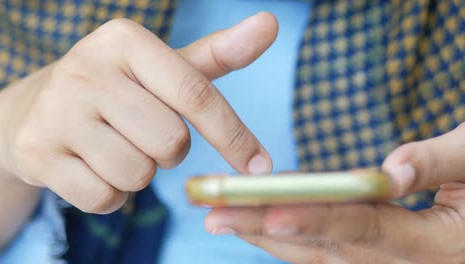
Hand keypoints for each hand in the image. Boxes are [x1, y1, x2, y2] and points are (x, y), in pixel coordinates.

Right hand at [0, 13, 277, 213]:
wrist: (37, 108)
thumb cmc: (119, 88)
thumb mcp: (164, 68)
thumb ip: (219, 53)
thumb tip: (270, 23)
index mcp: (124, 40)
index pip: (196, 94)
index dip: (233, 135)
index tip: (260, 164)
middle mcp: (86, 68)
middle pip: (171, 142)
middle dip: (170, 151)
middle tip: (145, 133)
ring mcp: (56, 111)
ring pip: (138, 174)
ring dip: (140, 172)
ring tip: (115, 147)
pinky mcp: (36, 152)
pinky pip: (105, 198)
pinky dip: (111, 194)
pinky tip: (92, 166)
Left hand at [205, 124, 464, 263]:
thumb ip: (438, 162)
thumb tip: (389, 168)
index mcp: (438, 245)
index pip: (364, 228)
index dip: (316, 219)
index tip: (270, 210)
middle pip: (327, 246)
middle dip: (267, 228)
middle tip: (214, 214)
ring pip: (319, 255)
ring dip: (268, 236)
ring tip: (221, 219)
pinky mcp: (378, 257)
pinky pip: (327, 253)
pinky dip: (291, 238)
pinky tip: (260, 224)